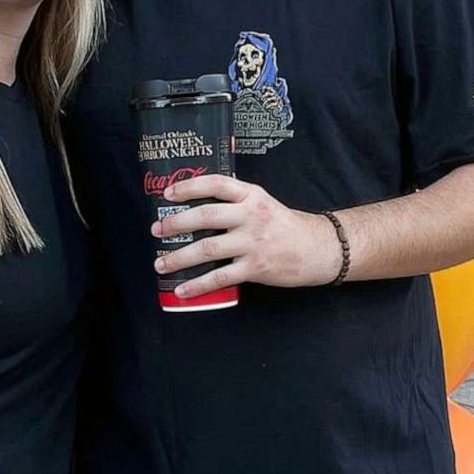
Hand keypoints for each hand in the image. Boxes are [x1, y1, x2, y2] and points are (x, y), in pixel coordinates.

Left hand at [152, 176, 341, 298]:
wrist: (317, 249)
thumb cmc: (283, 225)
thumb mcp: (262, 203)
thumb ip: (236, 201)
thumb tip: (197, 203)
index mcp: (251, 195)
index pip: (216, 184)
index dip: (189, 186)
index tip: (167, 193)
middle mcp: (251, 216)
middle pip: (206, 216)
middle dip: (176, 223)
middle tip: (157, 230)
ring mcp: (253, 242)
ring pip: (208, 248)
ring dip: (180, 257)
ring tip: (160, 264)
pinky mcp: (255, 267)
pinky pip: (220, 277)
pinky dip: (198, 285)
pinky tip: (182, 289)